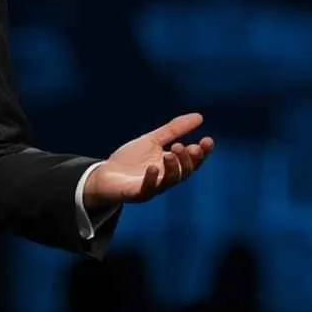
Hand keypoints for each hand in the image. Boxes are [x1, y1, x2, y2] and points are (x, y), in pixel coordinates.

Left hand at [84, 112, 213, 207]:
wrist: (104, 174)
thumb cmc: (130, 159)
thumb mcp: (153, 140)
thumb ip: (173, 130)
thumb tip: (199, 117)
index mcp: (171, 166)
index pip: (192, 161)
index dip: (202, 153)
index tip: (207, 140)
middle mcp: (166, 178)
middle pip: (184, 172)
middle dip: (187, 159)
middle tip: (182, 146)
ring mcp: (152, 188)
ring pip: (169, 181)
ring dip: (173, 167)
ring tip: (170, 152)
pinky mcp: (136, 194)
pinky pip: (147, 189)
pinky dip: (152, 179)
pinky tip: (152, 167)